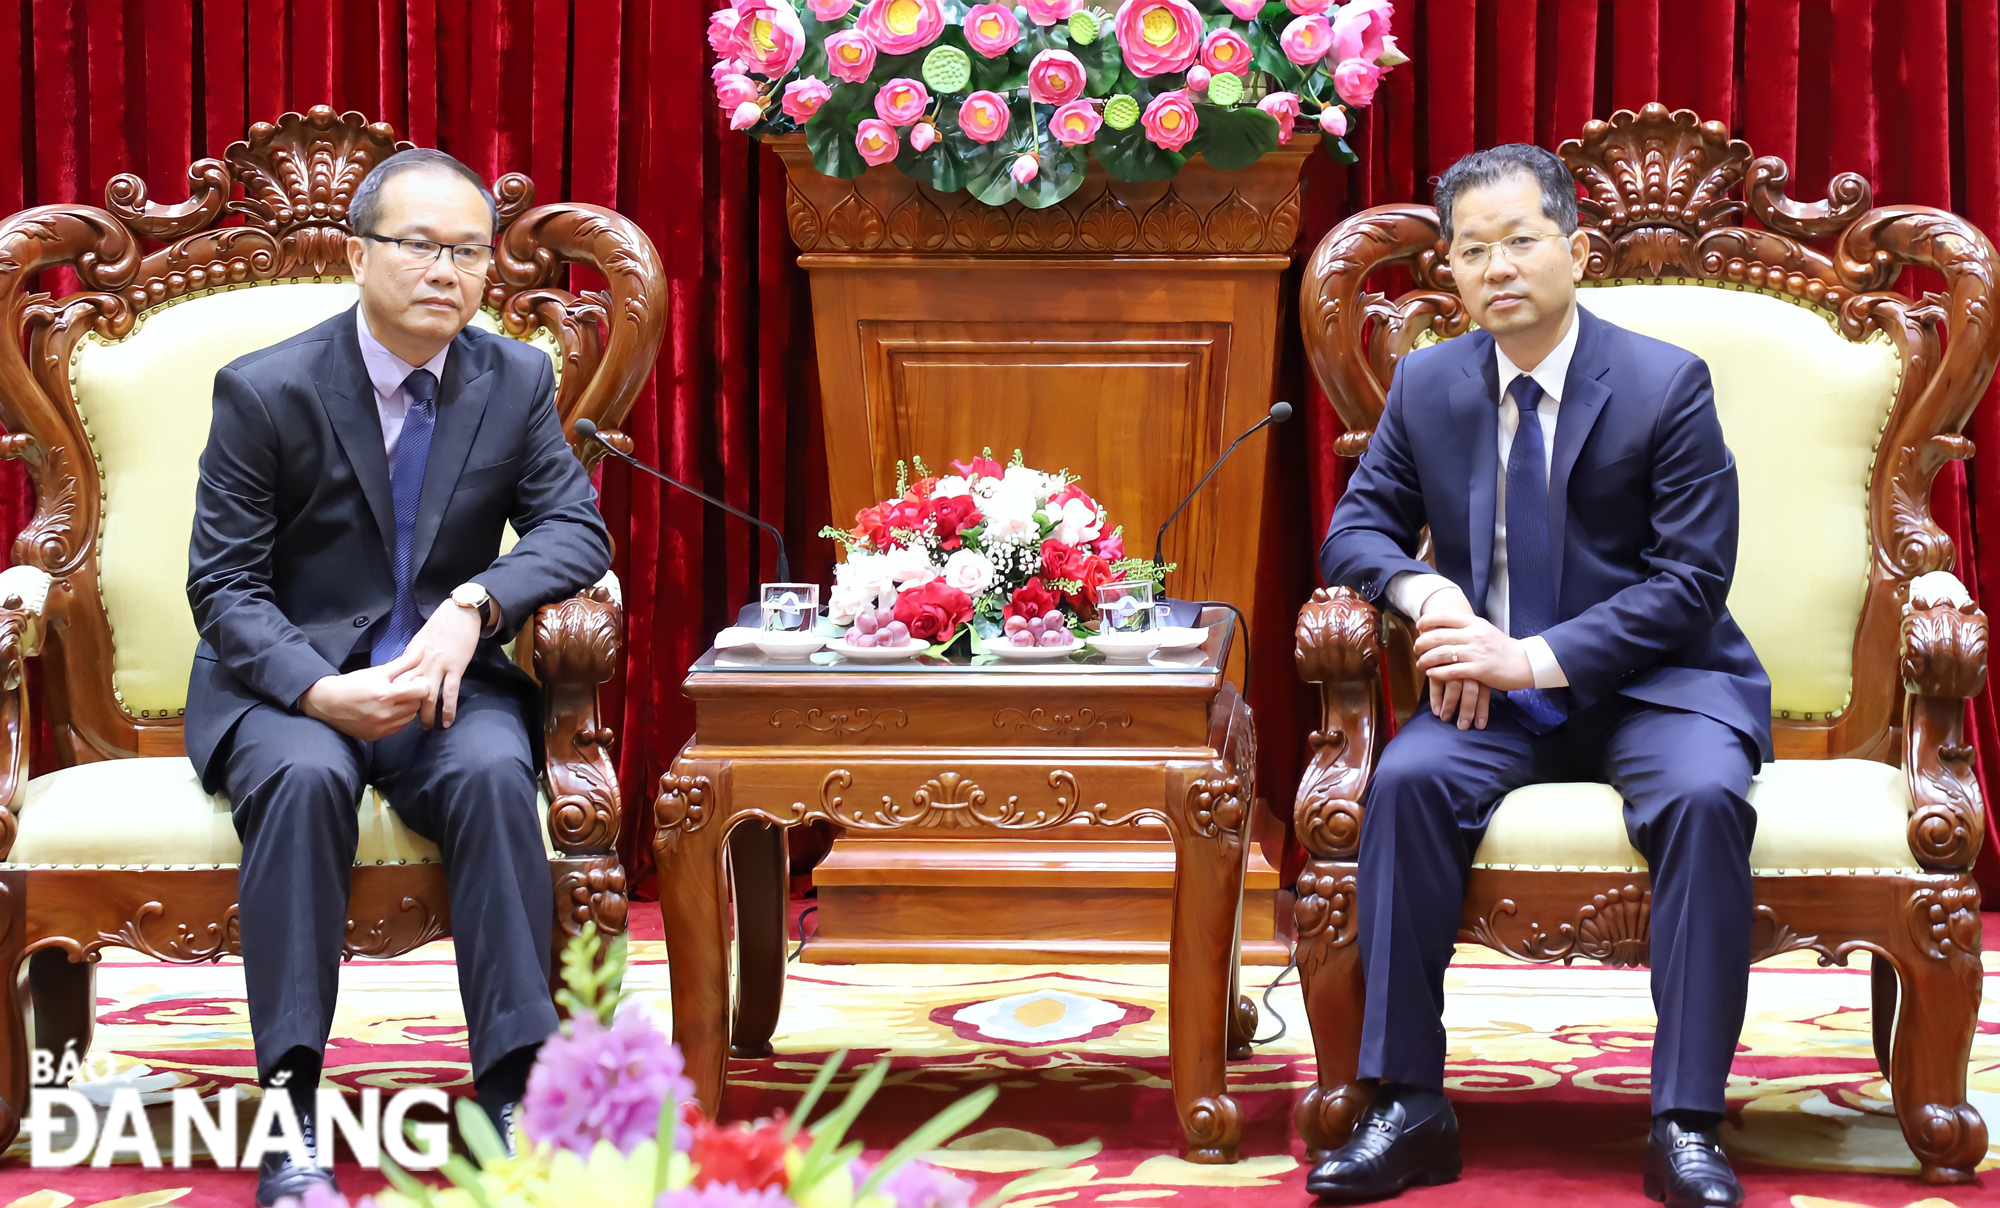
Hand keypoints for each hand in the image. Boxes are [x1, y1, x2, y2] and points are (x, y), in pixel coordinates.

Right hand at [301, 657, 430, 740]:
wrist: (327, 702)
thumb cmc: (353, 684)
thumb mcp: (378, 671)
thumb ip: (403, 663)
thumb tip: (422, 652)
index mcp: (386, 694)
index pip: (422, 691)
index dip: (420, 684)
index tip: (414, 681)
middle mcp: (385, 714)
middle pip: (416, 705)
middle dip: (413, 696)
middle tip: (401, 689)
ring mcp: (381, 727)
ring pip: (410, 717)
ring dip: (407, 708)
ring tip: (393, 700)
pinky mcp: (377, 736)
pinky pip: (399, 727)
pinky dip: (398, 719)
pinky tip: (387, 710)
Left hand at [392, 598, 482, 727]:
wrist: (460, 612)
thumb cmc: (442, 624)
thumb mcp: (420, 639)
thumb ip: (412, 656)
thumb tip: (404, 670)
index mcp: (411, 655)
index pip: (398, 678)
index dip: (393, 694)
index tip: (389, 707)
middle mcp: (421, 662)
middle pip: (408, 689)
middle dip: (405, 707)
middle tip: (403, 722)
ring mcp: (439, 666)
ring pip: (428, 694)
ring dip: (426, 713)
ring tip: (425, 727)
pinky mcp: (455, 668)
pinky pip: (450, 692)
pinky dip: (448, 709)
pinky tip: (446, 722)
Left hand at [1410, 588, 1531, 729]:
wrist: (1524, 662)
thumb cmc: (1502, 647)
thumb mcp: (1484, 630)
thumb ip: (1466, 627)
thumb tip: (1443, 625)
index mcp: (1475, 623)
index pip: (1445, 616)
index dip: (1428, 620)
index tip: (1419, 626)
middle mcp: (1474, 635)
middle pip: (1438, 636)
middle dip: (1422, 643)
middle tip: (1416, 649)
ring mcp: (1476, 653)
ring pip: (1442, 654)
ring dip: (1426, 660)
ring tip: (1420, 664)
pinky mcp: (1479, 670)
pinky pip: (1451, 671)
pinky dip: (1437, 673)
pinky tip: (1431, 674)